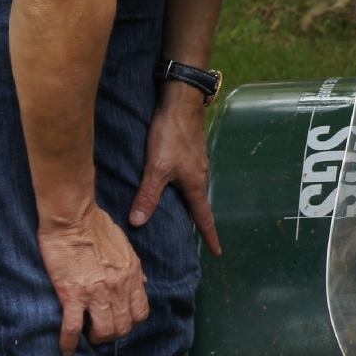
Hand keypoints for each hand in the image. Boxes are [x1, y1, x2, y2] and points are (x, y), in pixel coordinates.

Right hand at [39, 205, 149, 355]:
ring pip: (104, 331)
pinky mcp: (72, 294)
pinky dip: (69, 343)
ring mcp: (96, 292)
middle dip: (113, 335)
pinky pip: (72, 327)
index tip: (120, 322)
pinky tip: (66, 350)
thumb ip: (134, 268)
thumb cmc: (97, 227)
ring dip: (95, 339)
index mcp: (132, 274)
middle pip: (124, 326)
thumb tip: (143, 283)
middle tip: (101, 333)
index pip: (141, 311)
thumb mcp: (125, 246)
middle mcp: (119, 287)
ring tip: (86, 337)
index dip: (132, 322)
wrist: (74, 218)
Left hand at [129, 81, 222, 255]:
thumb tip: (138, 223)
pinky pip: (187, 178)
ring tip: (177, 216)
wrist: (181, 102)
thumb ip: (148, 196)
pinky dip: (181, 189)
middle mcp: (200, 176)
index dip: (209, 236)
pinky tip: (169, 186)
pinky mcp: (190, 152)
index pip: (203, 218)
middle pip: (199, 204)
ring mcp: (196, 163)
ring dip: (187, 204)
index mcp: (195, 184)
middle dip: (197, 222)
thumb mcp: (156, 168)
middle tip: (192, 239)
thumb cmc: (171, 136)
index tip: (217, 253)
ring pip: (192, 190)